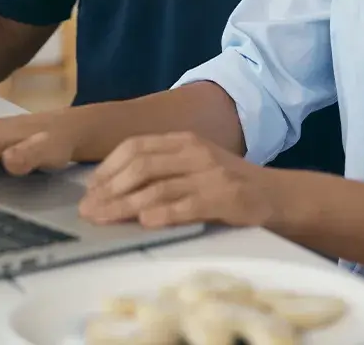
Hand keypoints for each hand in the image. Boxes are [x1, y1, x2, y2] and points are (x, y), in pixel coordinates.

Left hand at [78, 131, 288, 229]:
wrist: (275, 195)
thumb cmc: (227, 184)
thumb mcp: (194, 166)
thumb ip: (162, 170)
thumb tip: (111, 188)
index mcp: (184, 141)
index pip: (136, 146)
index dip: (108, 167)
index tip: (89, 189)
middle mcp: (195, 152)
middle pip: (141, 165)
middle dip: (109, 188)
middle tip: (88, 210)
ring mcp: (210, 173)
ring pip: (157, 186)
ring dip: (124, 205)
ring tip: (103, 220)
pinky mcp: (225, 197)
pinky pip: (187, 204)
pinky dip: (163, 213)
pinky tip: (145, 222)